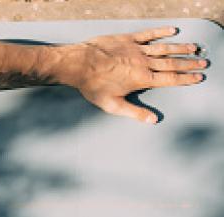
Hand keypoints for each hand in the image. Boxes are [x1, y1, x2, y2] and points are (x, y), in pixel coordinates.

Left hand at [60, 26, 207, 122]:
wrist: (79, 64)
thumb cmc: (93, 86)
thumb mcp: (113, 105)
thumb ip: (134, 113)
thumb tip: (153, 120)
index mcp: (142, 79)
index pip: (170, 79)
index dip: (186, 79)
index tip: (198, 77)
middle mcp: (144, 63)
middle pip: (172, 63)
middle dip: (189, 64)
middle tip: (203, 62)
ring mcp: (136, 50)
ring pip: (164, 48)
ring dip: (180, 48)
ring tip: (194, 48)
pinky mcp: (128, 40)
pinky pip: (148, 35)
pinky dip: (161, 32)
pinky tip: (172, 31)